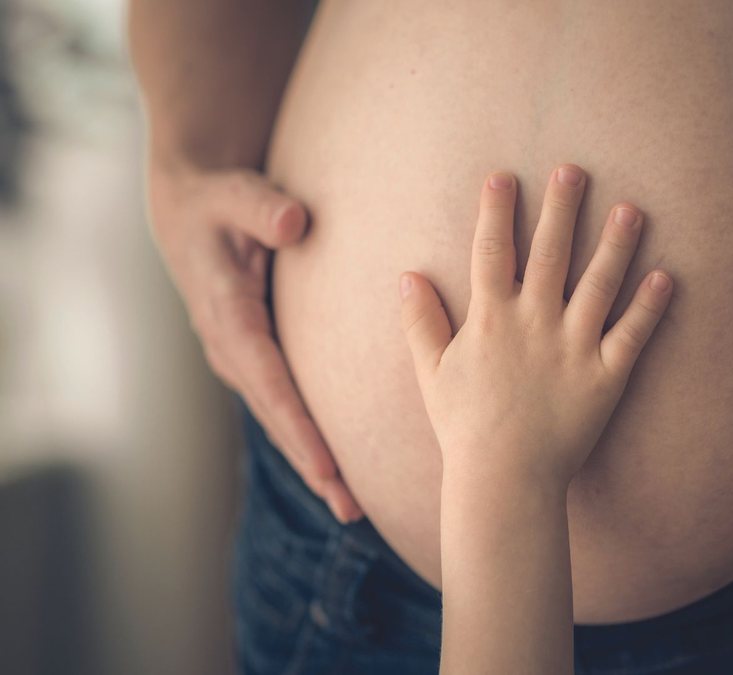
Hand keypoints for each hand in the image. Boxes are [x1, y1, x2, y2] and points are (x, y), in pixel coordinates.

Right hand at [146, 158, 361, 522]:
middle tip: (353, 510)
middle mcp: (231, 348)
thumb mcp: (232, 194)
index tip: (328, 469)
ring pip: (280, 418)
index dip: (299, 427)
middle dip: (313, 466)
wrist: (189, 207)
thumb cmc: (216, 199)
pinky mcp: (254, 357)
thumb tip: (292, 223)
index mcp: (229, 317)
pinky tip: (336, 465)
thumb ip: (261, 206)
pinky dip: (307, 436)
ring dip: (313, 462)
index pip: (269, 383)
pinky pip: (282, 404)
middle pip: (278, 417)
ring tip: (351, 505)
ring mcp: (240, 357)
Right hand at [398, 165, 673, 488]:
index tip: (504, 176)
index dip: (497, 211)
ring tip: (632, 209)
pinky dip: (650, 305)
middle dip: (562, 208)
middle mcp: (535, 324)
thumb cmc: (463, 428)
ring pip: (599, 284)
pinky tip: (666, 276)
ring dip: (616, 244)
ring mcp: (574, 348)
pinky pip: (632, 334)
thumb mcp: (431, 373)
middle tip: (574, 170)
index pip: (493, 252)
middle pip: (552, 253)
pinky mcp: (606, 376)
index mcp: (491, 319)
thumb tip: (406, 277)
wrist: (504, 480)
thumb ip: (420, 323)